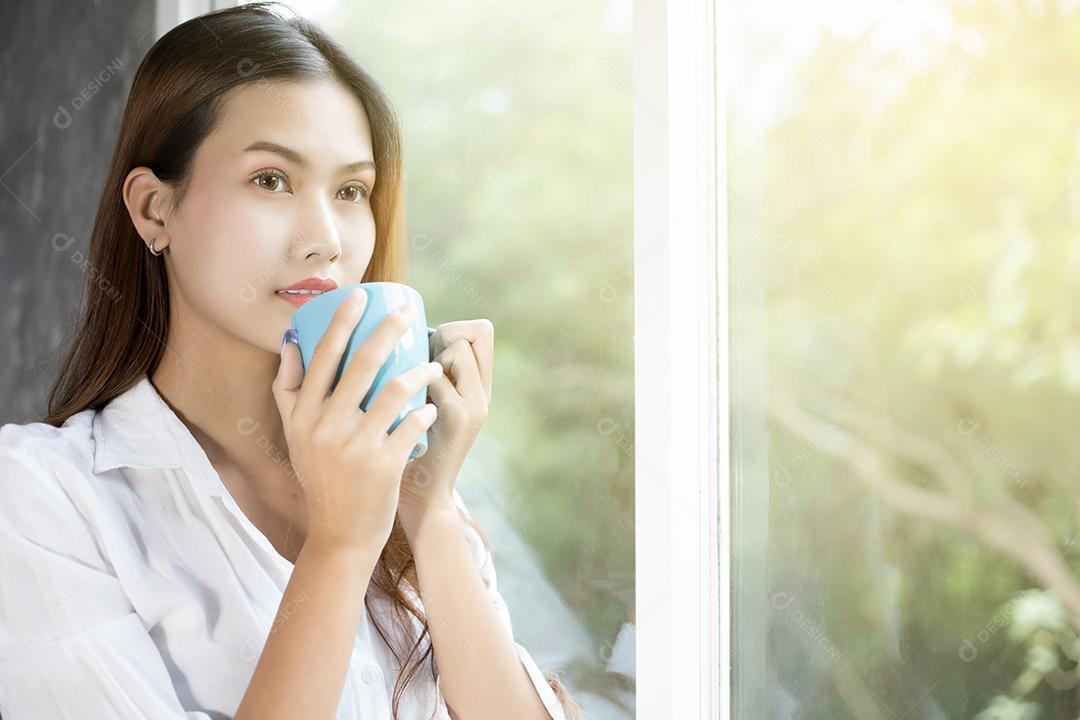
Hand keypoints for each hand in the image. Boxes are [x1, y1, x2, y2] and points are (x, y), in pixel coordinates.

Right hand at [272, 288, 443, 552]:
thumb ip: (289, 390)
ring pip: (395, 389)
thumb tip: (290, 341)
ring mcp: (356, 446)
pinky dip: (426, 411)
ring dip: (419, 370)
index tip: (360, 294)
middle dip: (388, 329)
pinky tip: (433, 407)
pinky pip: (412, 424)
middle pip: (362, 362)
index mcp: (303, 414)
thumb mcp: (295, 435)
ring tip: (432, 363)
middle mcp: (326, 426)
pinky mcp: (384, 464)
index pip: (323, 356)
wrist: (340, 533)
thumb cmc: (321, 477)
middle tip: (407, 311)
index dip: (342, 321)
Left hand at [398, 319, 493, 522]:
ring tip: (411, 381)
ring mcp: (473, 406)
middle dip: (445, 333)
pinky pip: (436, 379)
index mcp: (476, 385)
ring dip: (429, 356)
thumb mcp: (421, 404)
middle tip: (419, 359)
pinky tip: (401, 400)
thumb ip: (417, 375)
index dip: (453, 326)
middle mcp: (482, 392)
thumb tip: (388, 336)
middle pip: (478, 333)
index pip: (481, 331)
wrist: (418, 497)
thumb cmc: (408, 447)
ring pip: (457, 351)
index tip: (427, 343)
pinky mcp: (457, 421)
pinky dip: (415, 379)